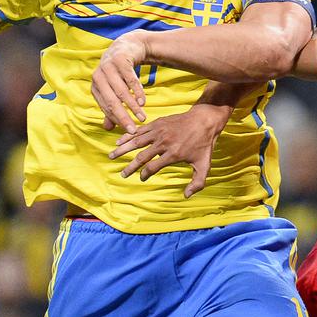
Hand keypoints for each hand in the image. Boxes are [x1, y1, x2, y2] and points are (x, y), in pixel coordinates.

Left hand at [91, 31, 149, 132]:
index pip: (106, 108)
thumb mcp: (114, 90)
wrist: (128, 47)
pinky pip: (129, 79)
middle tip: (135, 129)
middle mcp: (98, 77)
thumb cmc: (120, 73)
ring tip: (142, 116)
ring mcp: (108, 67)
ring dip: (132, 106)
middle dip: (124, 117)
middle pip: (111, 101)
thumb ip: (111, 108)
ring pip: (121, 91)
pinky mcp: (120, 60)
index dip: (117, 120)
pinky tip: (142, 101)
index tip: (129, 131)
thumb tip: (108, 128)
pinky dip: (136, 91)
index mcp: (95, 87)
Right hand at [108, 103, 231, 196]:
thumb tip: (186, 196)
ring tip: (112, 155)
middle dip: (130, 166)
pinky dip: (129, 136)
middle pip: (141, 157)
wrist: (204, 120)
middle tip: (122, 174)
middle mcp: (164, 143)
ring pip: (137, 142)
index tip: (141, 178)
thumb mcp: (204, 165)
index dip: (145, 175)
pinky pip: (140, 130)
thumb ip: (197, 182)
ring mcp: (159, 132)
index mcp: (173, 154)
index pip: (152, 167)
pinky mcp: (157, 123)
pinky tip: (120, 141)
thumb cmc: (204, 144)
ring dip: (123, 149)